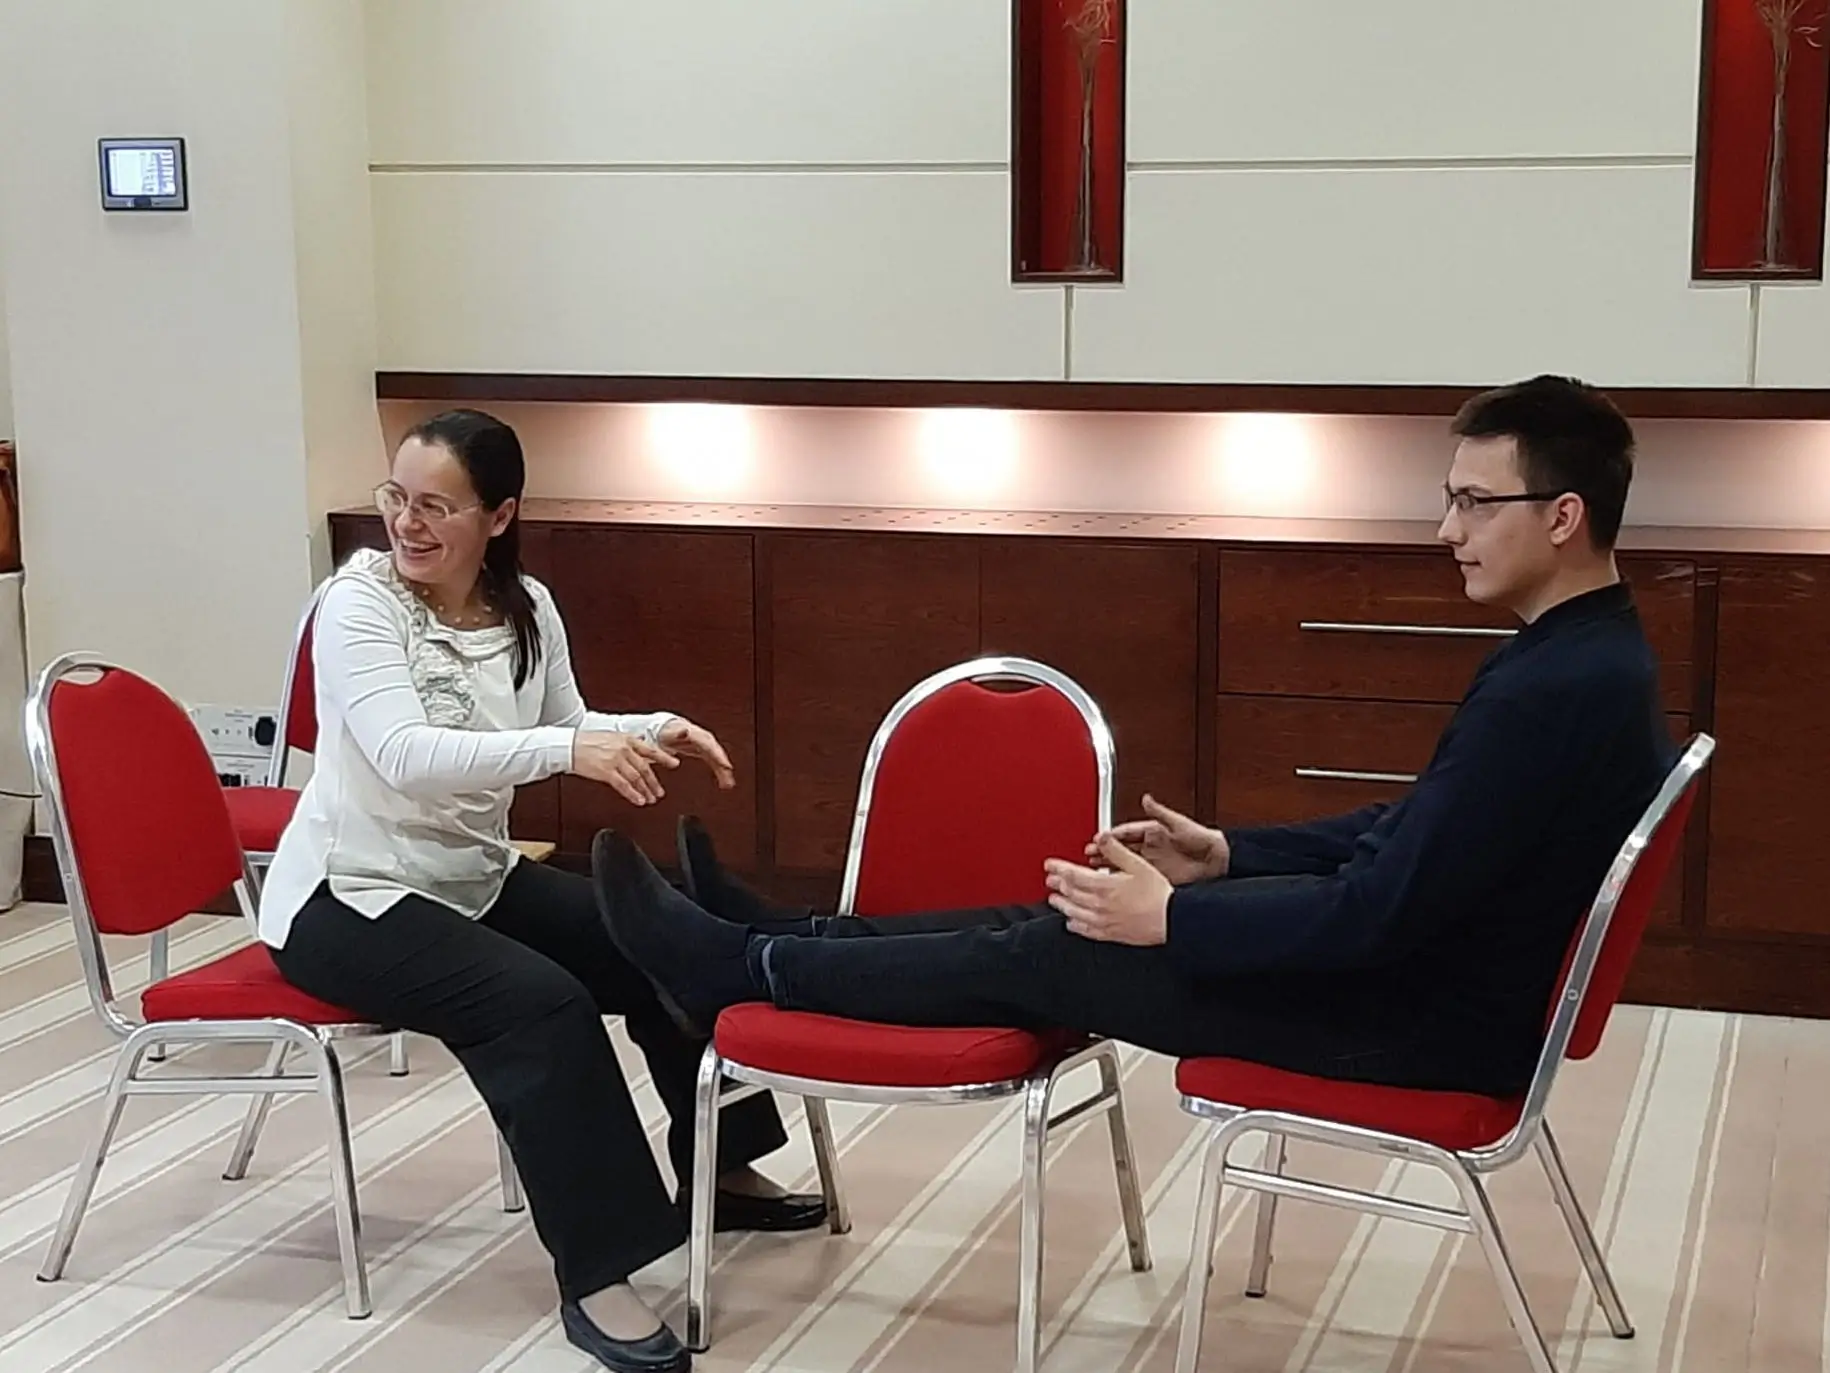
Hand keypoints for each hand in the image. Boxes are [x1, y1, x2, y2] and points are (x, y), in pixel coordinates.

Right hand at [571, 730, 679, 805]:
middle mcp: (624, 749)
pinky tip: (639, 800)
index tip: (675, 764)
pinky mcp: (606, 771)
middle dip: (654, 783)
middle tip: (660, 793)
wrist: (570, 745)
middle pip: (645, 768)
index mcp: (627, 739)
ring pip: (636, 778)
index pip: (651, 750)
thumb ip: (629, 743)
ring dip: (645, 791)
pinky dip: (633, 794)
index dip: (665, 757)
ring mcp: (615, 760)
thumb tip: (642, 747)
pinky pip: (623, 785)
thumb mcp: (613, 737)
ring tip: (650, 800)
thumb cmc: (588, 742)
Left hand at [657, 717, 737, 789]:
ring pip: (718, 758)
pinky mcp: (705, 751)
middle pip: (717, 751)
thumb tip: (684, 739)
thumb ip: (677, 736)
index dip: (718, 755)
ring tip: (728, 785)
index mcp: (695, 734)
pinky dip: (720, 772)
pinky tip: (724, 783)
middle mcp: (703, 738)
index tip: (726, 766)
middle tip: (729, 777)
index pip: (710, 745)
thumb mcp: (669, 736)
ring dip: (724, 771)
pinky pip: (715, 762)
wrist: (667, 729)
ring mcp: (706, 744)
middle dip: (723, 764)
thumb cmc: (666, 734)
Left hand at [1045, 835, 1172, 945]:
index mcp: (1104, 886)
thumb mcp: (1138, 864)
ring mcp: (1103, 921)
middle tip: (1049, 880)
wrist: (1170, 919)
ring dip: (1062, 904)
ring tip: (1054, 900)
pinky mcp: (1110, 934)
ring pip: (1074, 912)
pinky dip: (1075, 926)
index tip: (1050, 865)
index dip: (1059, 869)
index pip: (1073, 875)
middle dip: (1058, 885)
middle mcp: (1099, 905)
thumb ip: (1117, 851)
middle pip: (1071, 893)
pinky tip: (1071, 923)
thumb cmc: (1157, 893)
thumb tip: (1102, 837)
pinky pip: (1086, 931)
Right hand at [1088, 793, 1228, 884]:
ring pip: (1124, 863)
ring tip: (1092, 867)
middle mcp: (1150, 847)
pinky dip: (1122, 880)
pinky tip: (1111, 883)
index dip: (1110, 835)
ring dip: (1108, 864)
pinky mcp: (1157, 876)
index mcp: (1153, 831)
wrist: (1218, 862)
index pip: (1125, 832)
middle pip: (1120, 848)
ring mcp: (1152, 862)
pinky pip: (1135, 878)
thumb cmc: (1202, 840)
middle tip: (1087, 852)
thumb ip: (1160, 812)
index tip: (1097, 837)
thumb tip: (1146, 798)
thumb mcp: (1180, 824)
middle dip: (1103, 850)